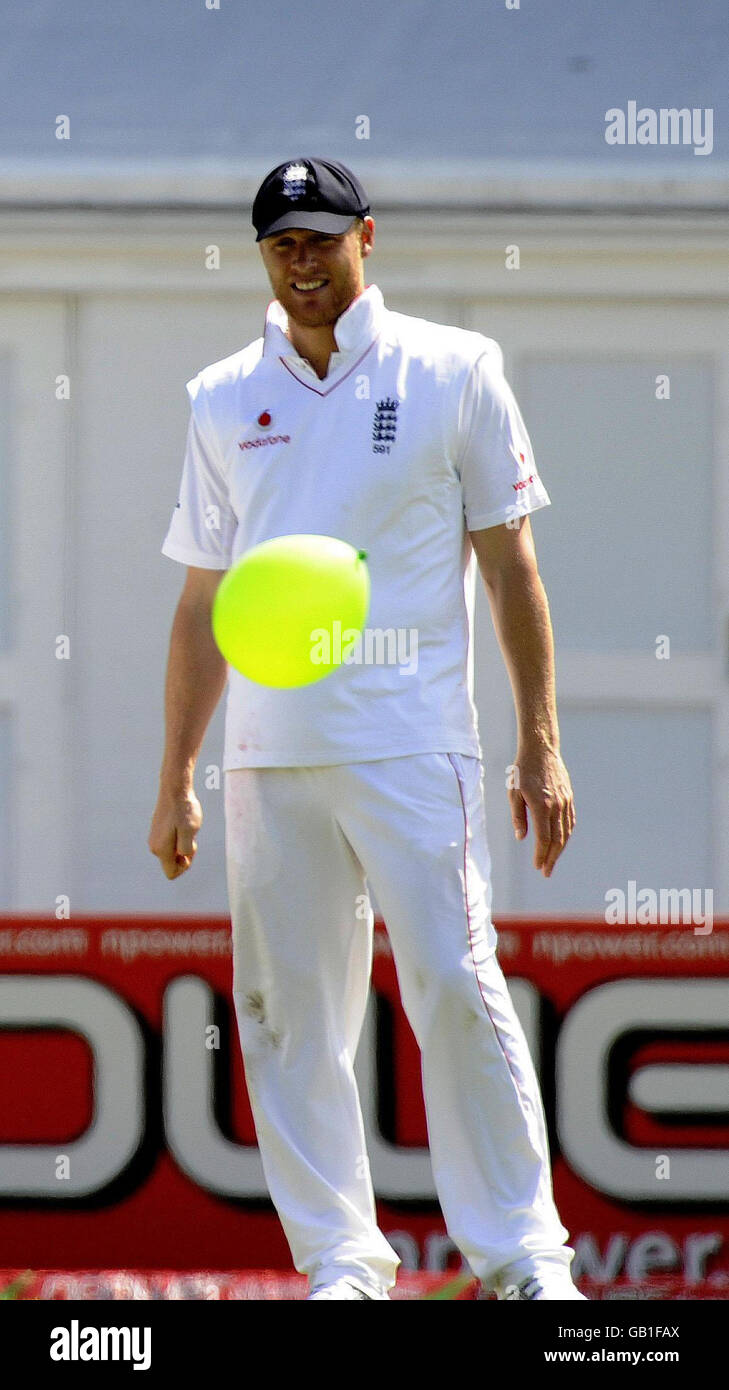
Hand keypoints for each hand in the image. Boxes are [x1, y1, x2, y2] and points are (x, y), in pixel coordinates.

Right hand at [148, 787, 202, 879]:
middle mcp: (154, 847)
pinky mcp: (157, 831)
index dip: (185, 867)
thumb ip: (186, 849)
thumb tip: (181, 857)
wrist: (174, 789)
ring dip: (182, 845)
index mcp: (161, 849)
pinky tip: (182, 824)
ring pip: (172, 853)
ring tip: (186, 828)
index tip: (190, 849)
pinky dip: (178, 837)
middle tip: (191, 836)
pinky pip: (169, 843)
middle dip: (184, 855)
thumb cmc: (184, 810)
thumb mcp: (191, 831)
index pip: (171, 873)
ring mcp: (154, 838)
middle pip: (172, 863)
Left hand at [509, 746, 574, 877]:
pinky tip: (562, 842)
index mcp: (541, 806)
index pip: (543, 838)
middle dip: (552, 858)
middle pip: (557, 839)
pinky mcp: (569, 797)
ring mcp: (565, 802)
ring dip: (560, 849)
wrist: (541, 750)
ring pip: (566, 832)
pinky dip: (567, 835)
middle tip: (546, 872)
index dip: (541, 854)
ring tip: (553, 861)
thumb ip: (518, 816)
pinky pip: (570, 821)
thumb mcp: (513, 793)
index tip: (537, 866)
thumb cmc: (522, 771)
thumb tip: (521, 837)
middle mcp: (556, 806)